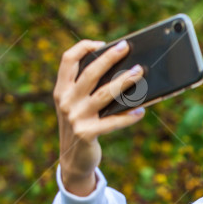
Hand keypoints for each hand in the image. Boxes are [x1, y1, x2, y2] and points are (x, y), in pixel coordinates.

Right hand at [52, 39, 145, 195]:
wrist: (73, 160)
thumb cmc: (82, 125)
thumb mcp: (78, 106)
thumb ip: (90, 90)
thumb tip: (123, 71)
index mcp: (61, 90)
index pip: (67, 60)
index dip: (83, 47)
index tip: (101, 43)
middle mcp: (65, 101)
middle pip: (89, 73)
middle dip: (109, 58)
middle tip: (126, 47)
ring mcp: (75, 117)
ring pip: (104, 94)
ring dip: (124, 82)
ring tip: (140, 72)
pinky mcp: (87, 133)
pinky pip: (112, 122)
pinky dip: (128, 117)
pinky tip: (141, 111)